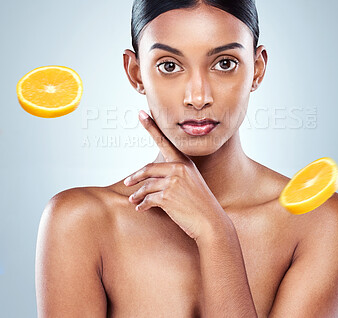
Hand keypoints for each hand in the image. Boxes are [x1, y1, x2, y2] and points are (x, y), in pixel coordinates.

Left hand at [124, 110, 229, 241]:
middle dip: (135, 177)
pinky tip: (140, 209)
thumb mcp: (192, 183)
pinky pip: (147, 199)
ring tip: (133, 200)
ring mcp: (173, 182)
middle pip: (148, 168)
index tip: (141, 114)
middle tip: (127, 182)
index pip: (165, 141)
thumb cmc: (201, 205)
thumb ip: (176, 176)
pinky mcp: (167, 196)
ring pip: (146, 186)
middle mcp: (179, 169)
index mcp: (185, 163)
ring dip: (137, 194)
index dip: (151, 127)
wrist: (211, 222)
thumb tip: (154, 178)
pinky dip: (142, 205)